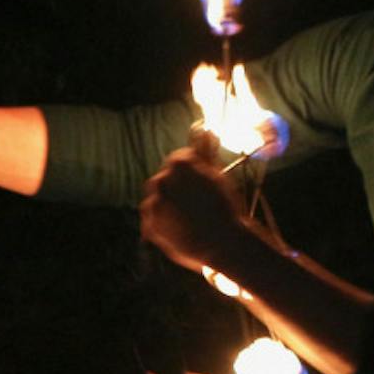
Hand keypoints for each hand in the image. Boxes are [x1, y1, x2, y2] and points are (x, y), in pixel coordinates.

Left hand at [140, 143, 246, 272]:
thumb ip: (207, 152)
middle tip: (196, 203)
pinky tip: (181, 229)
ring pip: (157, 199)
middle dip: (177, 188)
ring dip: (168, 205)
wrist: (223, 243)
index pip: (179, 159)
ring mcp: (153, 204)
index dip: (192, 172)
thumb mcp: (218, 176)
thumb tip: (206, 130)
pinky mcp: (150, 226)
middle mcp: (161, 180)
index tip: (201, 184)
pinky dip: (163, 223)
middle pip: (165, 179)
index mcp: (178, 164)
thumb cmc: (224, 207)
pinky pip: (152, 221)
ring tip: (190, 218)